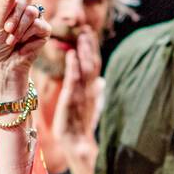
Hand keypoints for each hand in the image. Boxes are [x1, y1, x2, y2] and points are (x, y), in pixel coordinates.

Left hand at [0, 0, 50, 98]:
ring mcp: (35, 21)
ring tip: (11, 41)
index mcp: (11, 6)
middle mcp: (24, 11)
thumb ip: (4, 5)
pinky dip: (28, 35)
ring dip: (20, 27)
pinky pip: (39, 25)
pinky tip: (21, 46)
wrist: (3, 68)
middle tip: (7, 29)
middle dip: (15, 14)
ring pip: (32, 12)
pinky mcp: (44, 32)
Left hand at [53, 28, 104, 148]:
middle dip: (90, 46)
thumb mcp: (90, 107)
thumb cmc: (82, 127)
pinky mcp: (72, 100)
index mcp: (93, 90)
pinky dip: (73, 66)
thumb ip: (96, 93)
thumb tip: (102, 82)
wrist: (79, 144)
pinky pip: (73, 80)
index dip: (92, 50)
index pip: (94, 66)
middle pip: (92, 63)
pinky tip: (71, 54)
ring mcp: (82, 94)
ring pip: (86, 68)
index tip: (90, 35)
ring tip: (82, 35)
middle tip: (87, 29)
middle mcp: (90, 90)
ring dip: (84, 51)